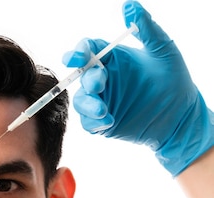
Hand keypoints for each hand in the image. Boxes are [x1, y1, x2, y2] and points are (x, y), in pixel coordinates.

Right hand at [62, 0, 213, 175]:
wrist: (182, 115)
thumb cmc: (175, 80)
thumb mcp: (163, 49)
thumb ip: (145, 27)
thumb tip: (129, 5)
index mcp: (113, 60)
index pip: (88, 51)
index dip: (78, 53)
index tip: (77, 58)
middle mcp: (105, 79)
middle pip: (82, 76)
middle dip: (88, 79)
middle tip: (100, 83)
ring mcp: (103, 101)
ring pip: (81, 101)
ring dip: (87, 104)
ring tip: (102, 110)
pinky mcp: (104, 123)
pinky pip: (89, 123)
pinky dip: (93, 122)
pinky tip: (108, 121)